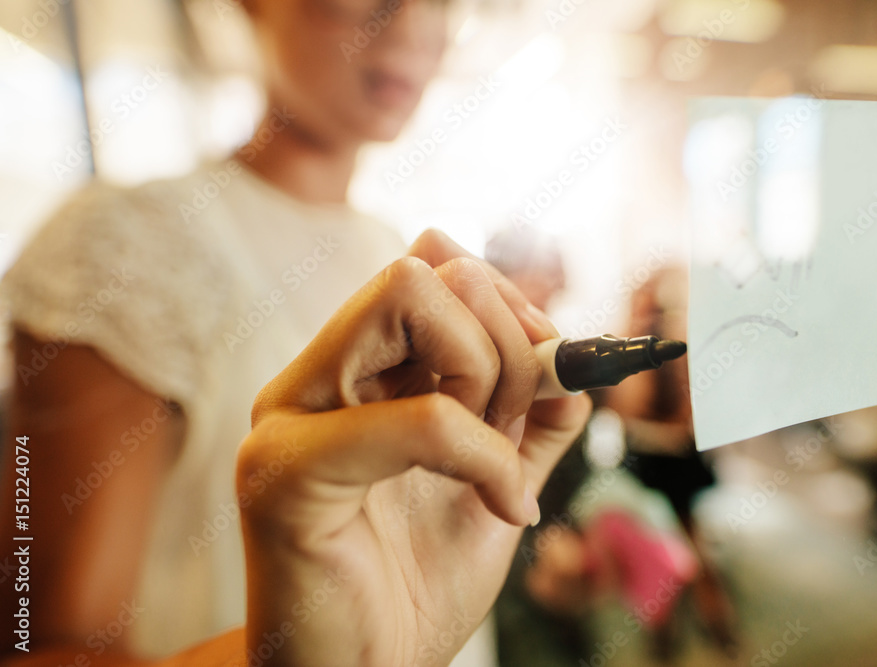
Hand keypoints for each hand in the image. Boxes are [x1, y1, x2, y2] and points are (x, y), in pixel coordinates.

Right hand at [237, 230, 591, 665]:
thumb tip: (570, 348)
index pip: (433, 268)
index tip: (552, 369)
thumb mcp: (501, 482)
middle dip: (505, 336)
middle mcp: (313, 379)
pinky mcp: (284, 473)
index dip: (511, 304)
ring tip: (498, 463)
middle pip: (425, 268)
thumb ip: (532, 416)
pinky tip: (505, 510)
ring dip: (492, 375)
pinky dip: (486, 455)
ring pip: (411, 297)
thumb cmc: (418, 585)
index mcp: (355, 374)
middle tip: (517, 421)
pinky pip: (423, 418)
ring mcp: (289, 416)